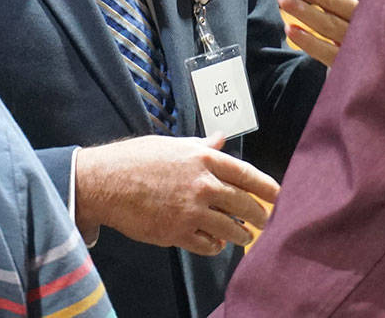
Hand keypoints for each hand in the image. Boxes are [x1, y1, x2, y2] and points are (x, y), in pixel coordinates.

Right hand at [74, 133, 279, 255]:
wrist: (106, 183)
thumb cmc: (137, 159)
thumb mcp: (172, 145)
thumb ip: (201, 146)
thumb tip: (221, 138)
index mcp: (203, 158)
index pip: (247, 174)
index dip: (267, 187)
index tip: (278, 195)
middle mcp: (203, 184)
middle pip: (245, 204)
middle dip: (259, 215)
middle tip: (264, 221)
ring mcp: (191, 210)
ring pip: (231, 228)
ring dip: (241, 234)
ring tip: (244, 236)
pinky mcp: (177, 233)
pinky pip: (209, 244)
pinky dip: (216, 244)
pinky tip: (217, 242)